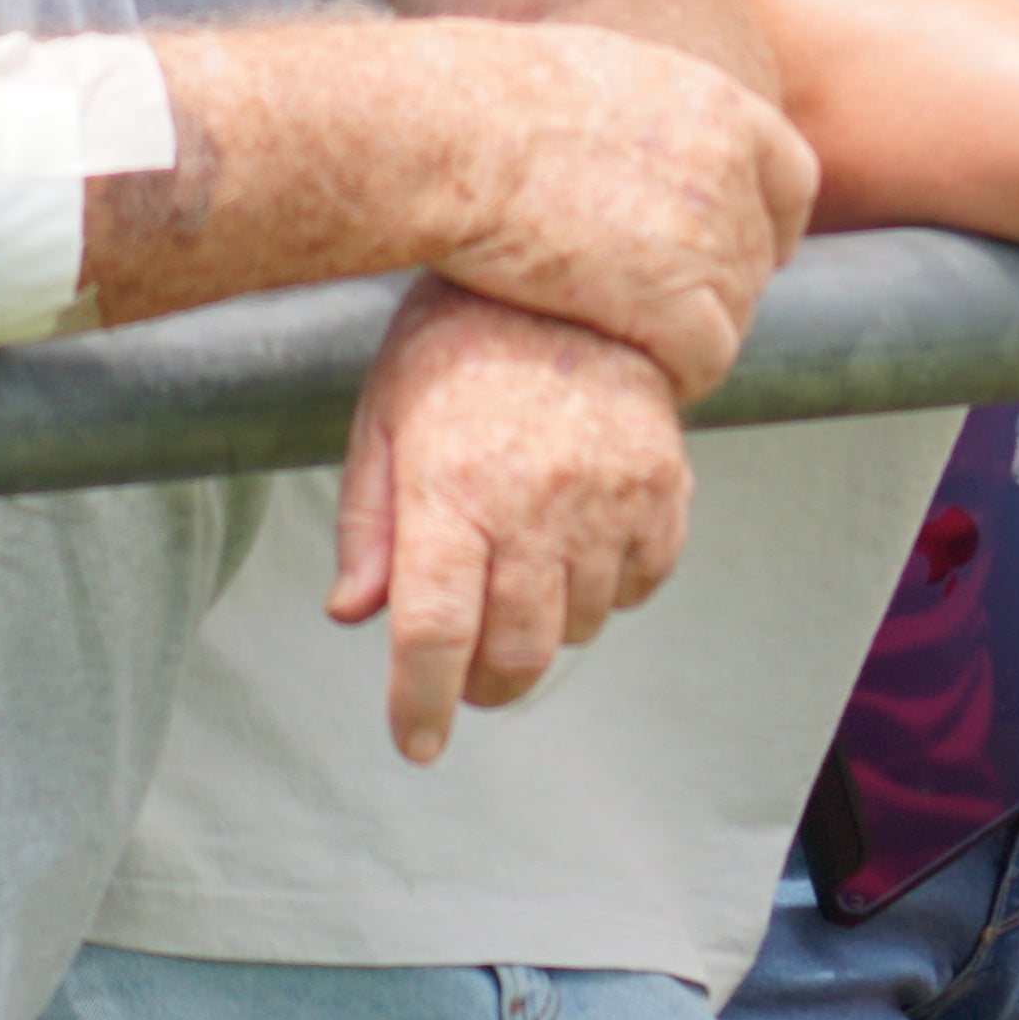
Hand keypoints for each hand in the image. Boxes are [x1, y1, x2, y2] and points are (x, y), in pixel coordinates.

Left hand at [332, 280, 692, 764]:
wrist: (570, 277)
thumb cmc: (458, 343)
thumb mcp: (384, 422)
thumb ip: (369, 525)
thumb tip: (354, 614)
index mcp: (452, 492)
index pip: (435, 634)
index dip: (420, 704)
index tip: (416, 742)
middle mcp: (535, 505)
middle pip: (516, 651)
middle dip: (484, 685)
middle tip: (467, 676)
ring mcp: (610, 497)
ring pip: (580, 624)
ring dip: (546, 630)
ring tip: (522, 588)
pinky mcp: (664, 485)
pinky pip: (645, 581)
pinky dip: (613, 590)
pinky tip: (581, 555)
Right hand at [434, 23, 817, 397]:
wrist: (454, 135)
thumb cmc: (487, 101)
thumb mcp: (603, 77)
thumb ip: (648, 116)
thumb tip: (638, 140)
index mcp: (723, 109)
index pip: (791, 182)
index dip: (767, 225)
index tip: (743, 252)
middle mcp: (731, 173)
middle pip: (755, 256)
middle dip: (717, 288)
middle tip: (659, 313)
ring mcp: (707, 239)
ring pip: (735, 313)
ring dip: (692, 335)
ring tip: (635, 345)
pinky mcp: (671, 303)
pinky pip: (707, 358)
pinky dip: (682, 374)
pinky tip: (643, 376)